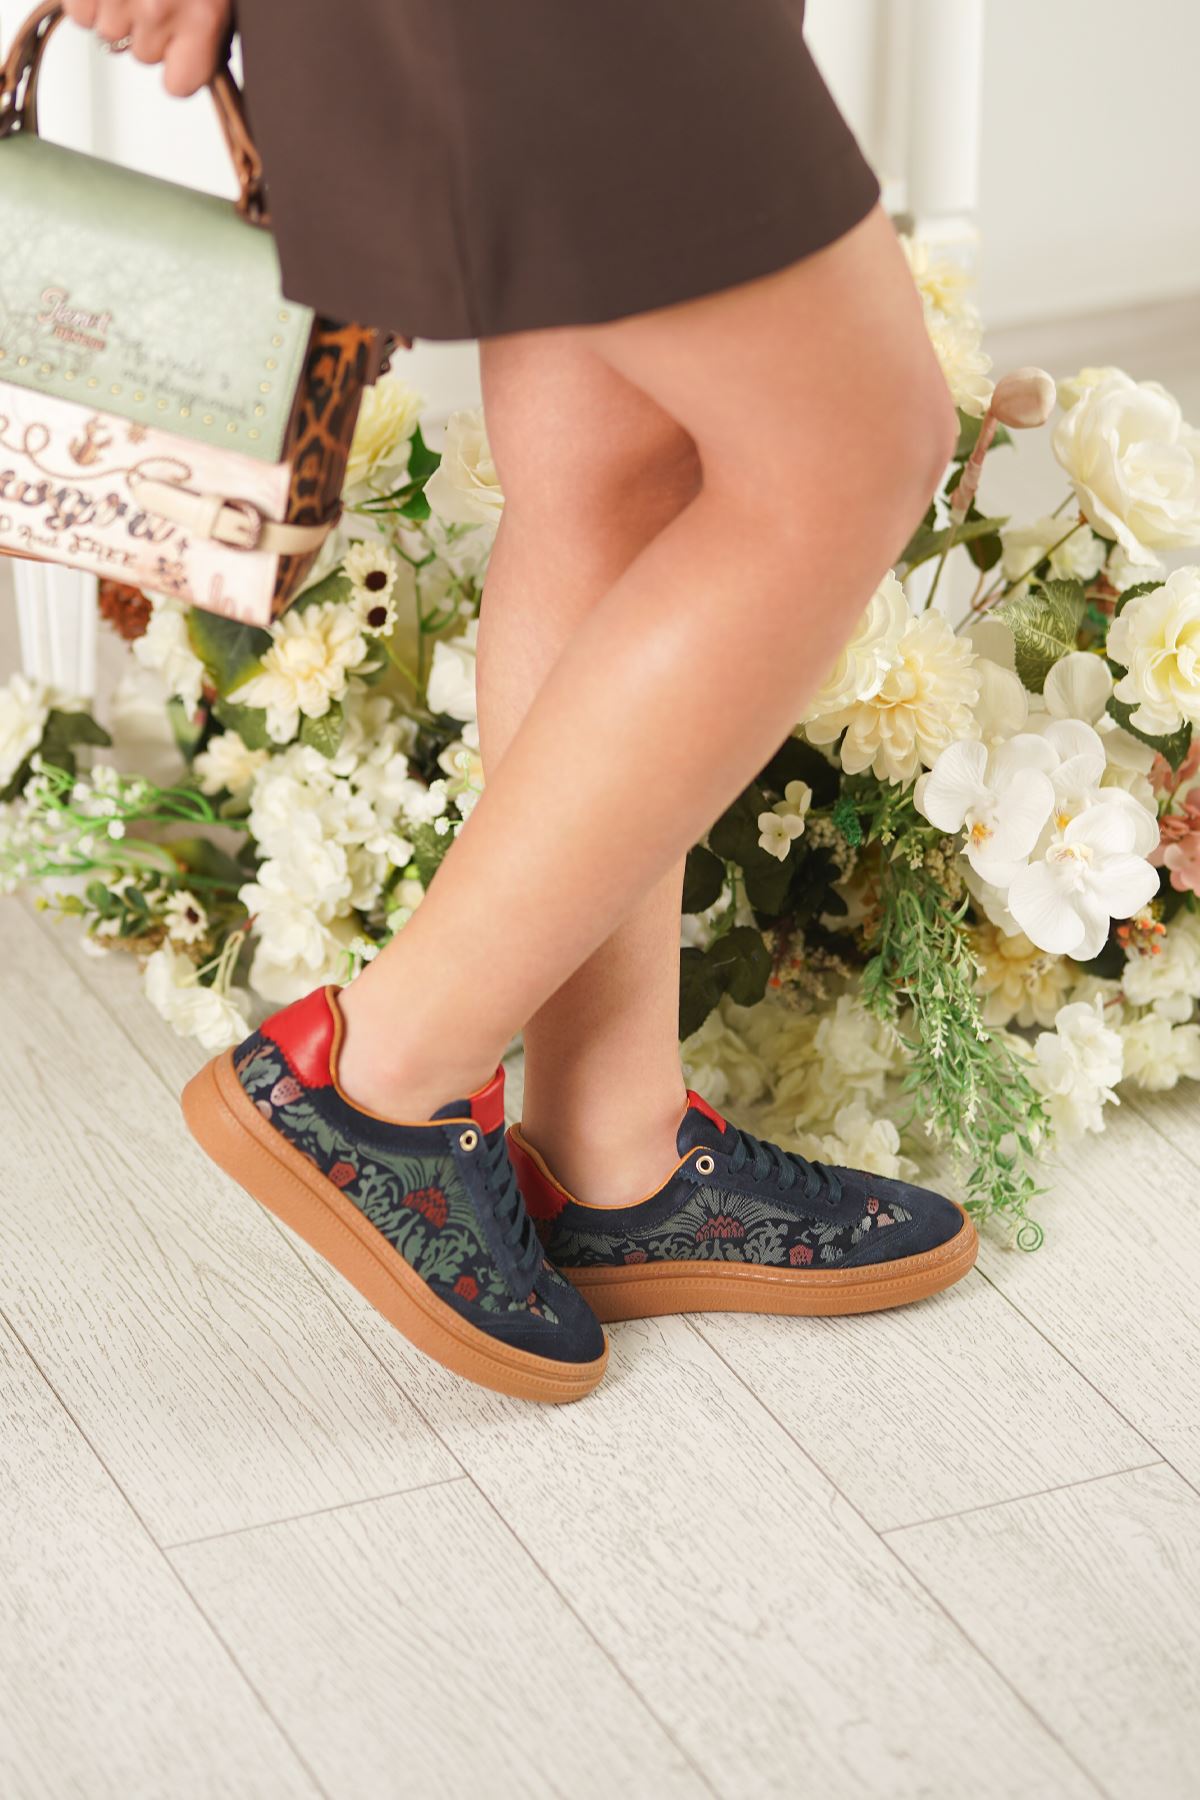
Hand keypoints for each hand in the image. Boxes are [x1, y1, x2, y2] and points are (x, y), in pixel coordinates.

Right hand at [62, 0, 232, 96]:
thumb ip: (211, 27)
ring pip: (109, 35)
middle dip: (147, 29)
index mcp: (204, 14)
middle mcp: (159, 9)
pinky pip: (80, 14)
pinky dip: (88, 0)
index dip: (178, 68)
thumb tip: (206, 63)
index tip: (180, 51)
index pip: (181, 84)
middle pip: (143, 56)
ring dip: (116, 10)